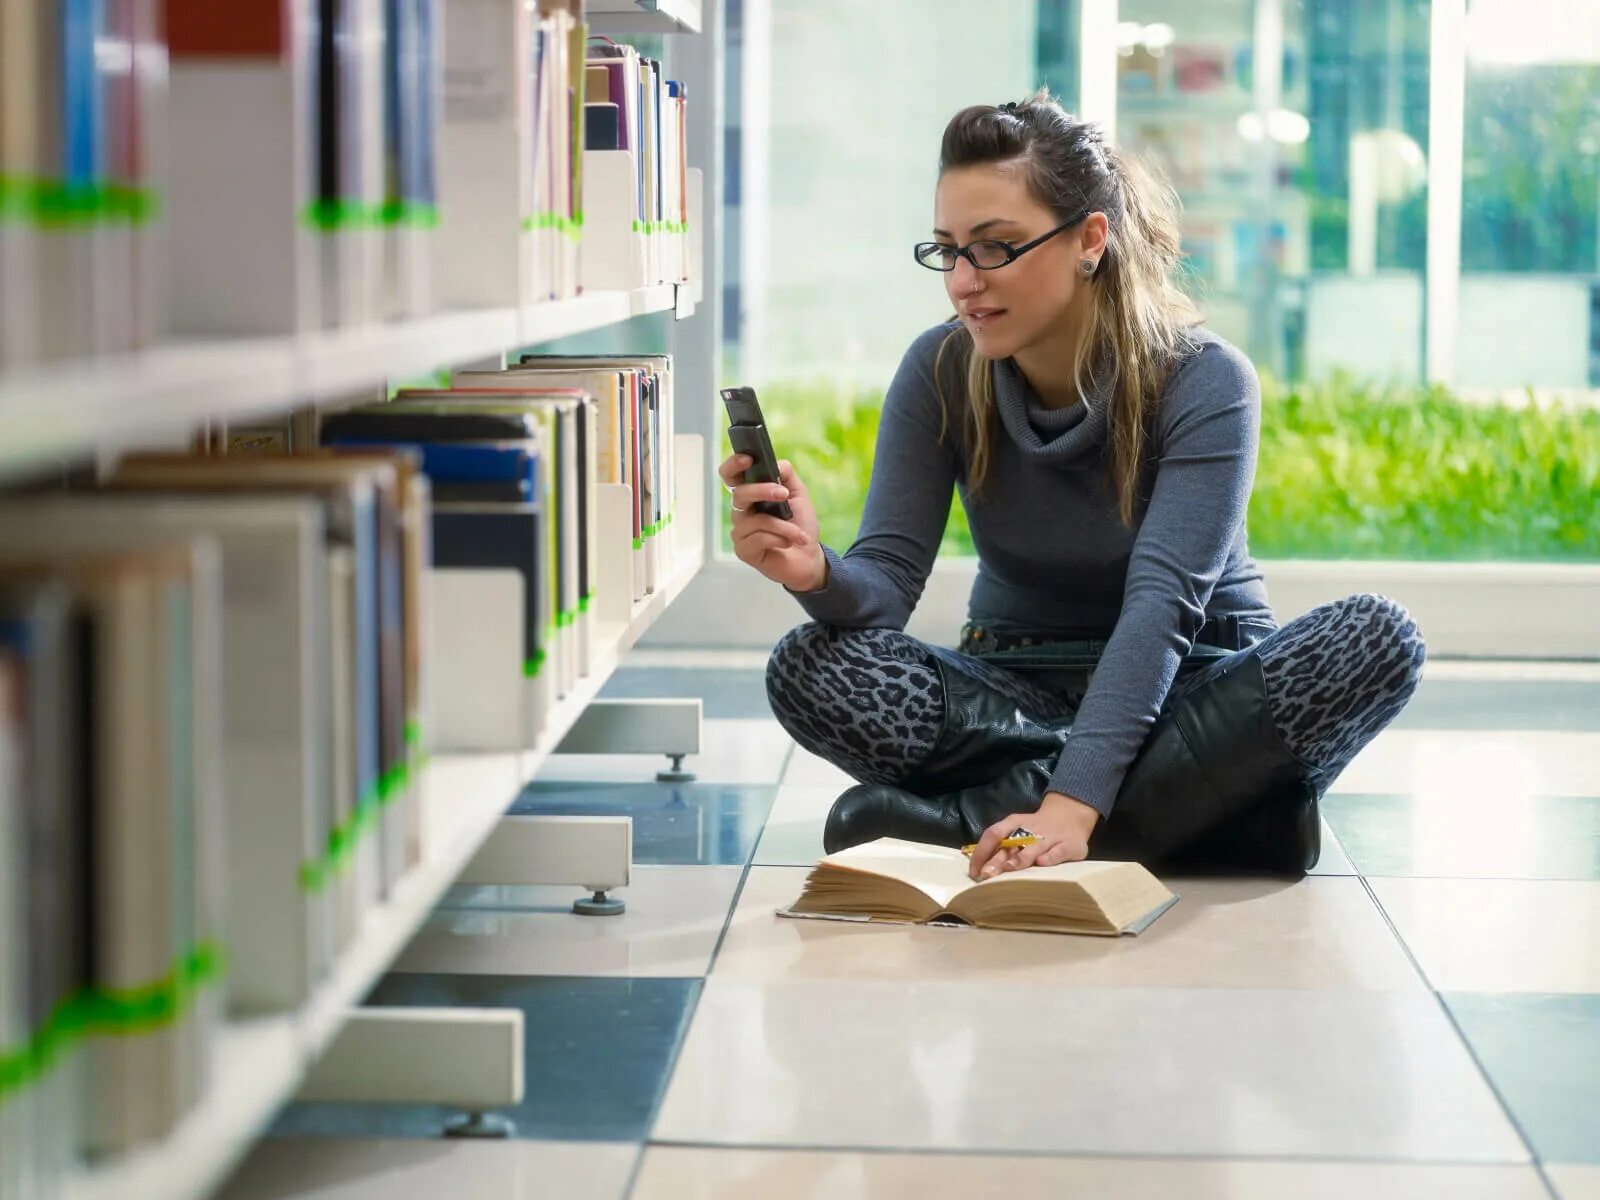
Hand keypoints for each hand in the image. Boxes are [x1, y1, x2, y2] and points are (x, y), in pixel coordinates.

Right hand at [718, 453, 826, 591]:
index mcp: (751, 494)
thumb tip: (776, 463)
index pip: (731, 475)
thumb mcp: (799, 495)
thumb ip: (787, 476)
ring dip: (782, 525)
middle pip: (740, 493)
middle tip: (783, 494)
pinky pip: (758, 538)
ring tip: (797, 534)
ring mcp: (740, 531)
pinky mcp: (743, 550)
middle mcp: (741, 511)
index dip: (733, 465)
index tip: (748, 459)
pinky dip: (779, 539)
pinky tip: (787, 544)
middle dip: (763, 491)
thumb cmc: (800, 526)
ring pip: (755, 519)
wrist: (809, 557)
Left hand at [967, 792, 1099, 880]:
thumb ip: (1000, 848)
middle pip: (1011, 844)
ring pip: (1033, 847)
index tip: (974, 871)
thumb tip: (977, 868)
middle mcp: (1030, 829)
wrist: (1070, 816)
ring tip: (1010, 868)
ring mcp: (1050, 837)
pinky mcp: (1068, 845)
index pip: (993, 834)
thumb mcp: (1017, 832)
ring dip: (1021, 857)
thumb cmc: (1036, 830)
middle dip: (997, 860)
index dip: (981, 852)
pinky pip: (1058, 851)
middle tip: (987, 875)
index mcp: (1014, 823)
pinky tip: (1041, 863)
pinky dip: (1050, 857)